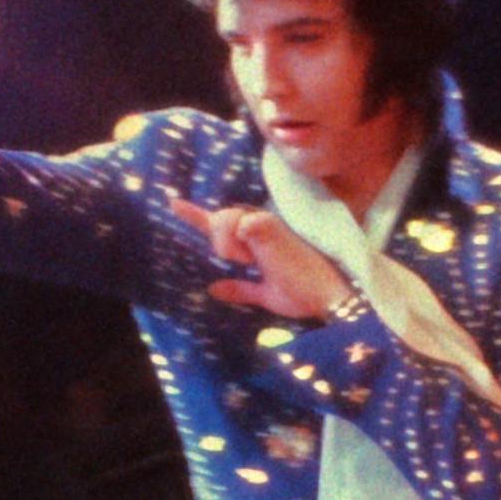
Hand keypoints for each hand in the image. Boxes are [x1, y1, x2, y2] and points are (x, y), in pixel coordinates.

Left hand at [172, 197, 353, 321]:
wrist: (327, 296)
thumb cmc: (304, 294)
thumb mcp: (266, 295)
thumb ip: (241, 289)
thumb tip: (214, 289)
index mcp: (261, 239)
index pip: (224, 222)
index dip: (196, 214)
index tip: (173, 204)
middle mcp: (263, 225)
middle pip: (220, 219)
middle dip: (221, 242)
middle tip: (243, 261)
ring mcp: (266, 222)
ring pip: (224, 220)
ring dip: (228, 245)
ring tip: (249, 260)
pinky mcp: (268, 224)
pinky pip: (236, 226)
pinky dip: (237, 245)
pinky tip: (253, 256)